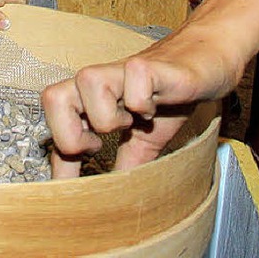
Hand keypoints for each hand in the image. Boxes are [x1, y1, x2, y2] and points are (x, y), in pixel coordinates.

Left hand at [42, 17, 240, 176]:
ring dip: (108, 116)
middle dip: (70, 135)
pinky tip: (153, 108)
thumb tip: (110, 197)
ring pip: (87, 81)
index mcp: (92, 99)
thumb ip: (125, 161)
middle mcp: (100, 80)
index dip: (57, 158)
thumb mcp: (144, 138)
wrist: (206, 62)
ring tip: (130, 123)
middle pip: (52, 97)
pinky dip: (142, 102)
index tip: (68, 189)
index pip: (55, 122)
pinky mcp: (150, 65)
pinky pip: (133, 82)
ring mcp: (122, 70)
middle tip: (97, 145)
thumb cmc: (170, 95)